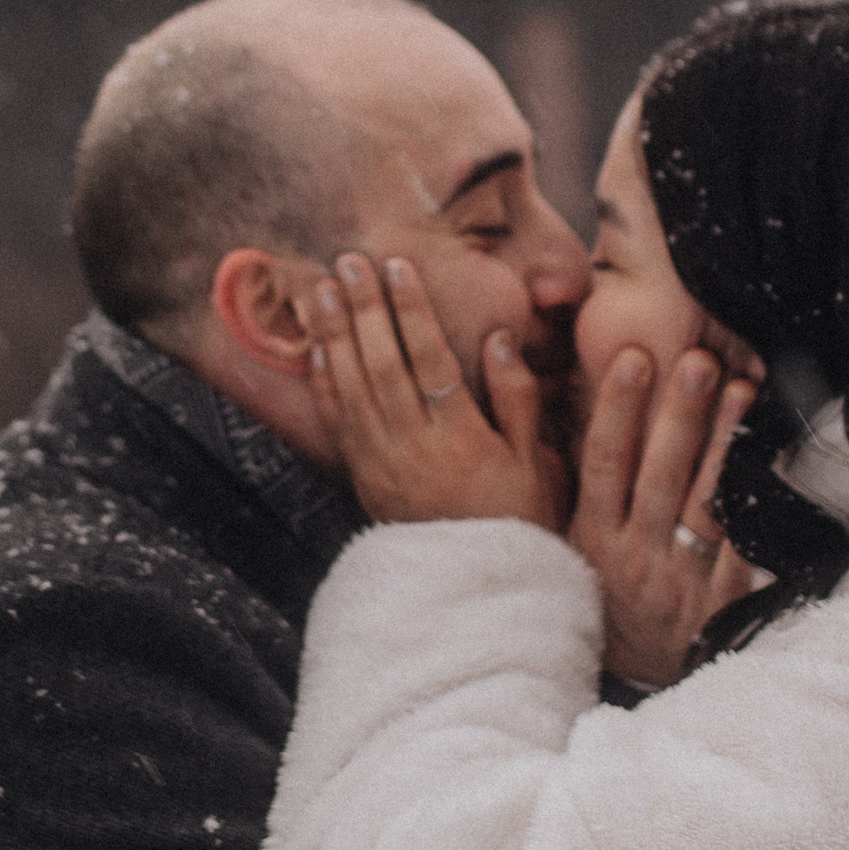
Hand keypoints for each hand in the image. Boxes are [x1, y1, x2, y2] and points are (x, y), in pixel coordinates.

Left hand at [308, 252, 565, 531]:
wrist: (473, 587)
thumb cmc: (515, 520)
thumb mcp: (534, 464)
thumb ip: (517, 399)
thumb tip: (499, 339)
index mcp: (461, 439)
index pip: (430, 360)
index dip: (412, 310)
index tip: (397, 267)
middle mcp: (414, 448)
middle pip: (382, 365)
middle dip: (364, 309)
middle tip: (348, 263)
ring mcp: (381, 464)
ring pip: (351, 389)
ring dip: (334, 336)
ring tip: (320, 290)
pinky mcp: (362, 479)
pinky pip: (336, 424)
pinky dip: (323, 384)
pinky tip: (314, 349)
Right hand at [573, 346, 760, 686]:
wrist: (637, 680)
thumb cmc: (602, 600)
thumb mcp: (570, 553)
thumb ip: (570, 497)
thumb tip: (553, 428)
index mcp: (592, 540)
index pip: (603, 463)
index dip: (618, 410)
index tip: (633, 359)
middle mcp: (635, 557)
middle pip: (660, 475)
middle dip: (679, 413)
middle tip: (698, 359)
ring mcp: (681, 579)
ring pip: (705, 501)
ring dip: (723, 441)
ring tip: (741, 388)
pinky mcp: (723, 599)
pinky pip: (742, 542)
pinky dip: (754, 497)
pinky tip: (768, 454)